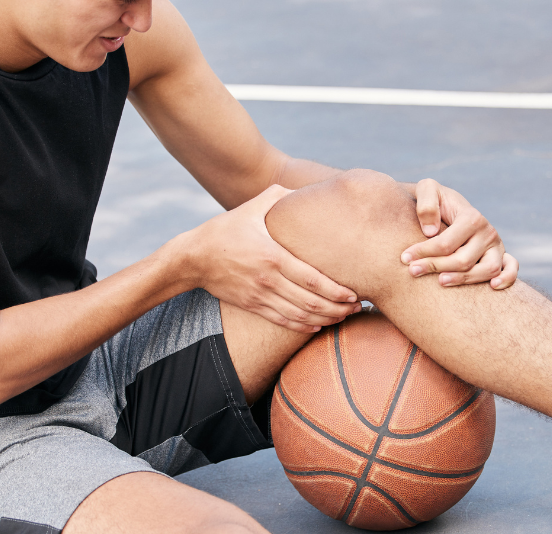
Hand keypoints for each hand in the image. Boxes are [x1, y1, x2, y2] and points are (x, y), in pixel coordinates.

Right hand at [186, 185, 360, 331]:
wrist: (193, 258)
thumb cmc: (226, 229)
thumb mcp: (253, 206)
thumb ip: (281, 195)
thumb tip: (308, 188)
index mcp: (273, 256)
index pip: (312, 279)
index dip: (336, 291)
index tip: (355, 294)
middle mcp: (268, 280)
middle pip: (311, 302)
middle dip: (338, 308)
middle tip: (358, 309)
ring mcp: (260, 296)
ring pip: (300, 316)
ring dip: (325, 319)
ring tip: (344, 317)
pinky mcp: (253, 306)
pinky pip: (283, 321)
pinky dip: (303, 326)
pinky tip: (318, 325)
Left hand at [400, 178, 518, 289]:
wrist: (449, 208)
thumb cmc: (436, 201)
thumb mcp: (427, 190)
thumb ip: (426, 203)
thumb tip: (430, 231)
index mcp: (472, 217)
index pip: (446, 243)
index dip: (423, 252)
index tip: (404, 258)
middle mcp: (488, 232)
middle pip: (463, 260)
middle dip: (435, 267)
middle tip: (412, 271)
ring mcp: (496, 246)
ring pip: (486, 270)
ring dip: (464, 279)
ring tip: (440, 282)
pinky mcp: (501, 256)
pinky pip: (511, 269)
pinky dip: (506, 278)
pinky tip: (492, 287)